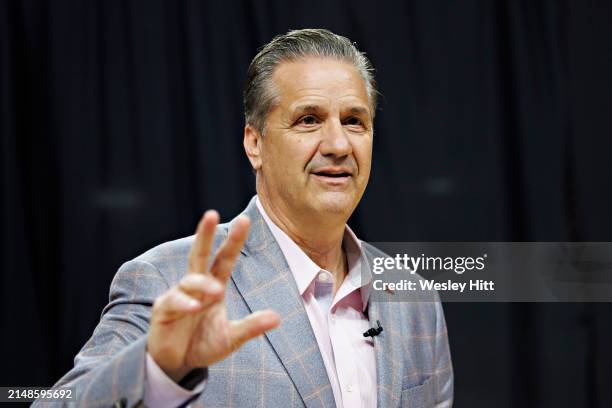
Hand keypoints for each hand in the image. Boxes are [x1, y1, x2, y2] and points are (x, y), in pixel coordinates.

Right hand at [147, 210, 280, 381]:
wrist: (176, 363)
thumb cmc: (203, 343)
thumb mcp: (231, 337)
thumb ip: (251, 327)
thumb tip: (278, 318)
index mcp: (214, 286)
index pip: (224, 258)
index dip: (233, 240)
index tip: (244, 220)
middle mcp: (196, 286)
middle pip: (199, 254)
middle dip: (204, 234)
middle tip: (210, 213)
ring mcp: (178, 296)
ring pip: (189, 280)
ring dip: (202, 284)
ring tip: (215, 292)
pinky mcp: (163, 310)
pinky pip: (173, 302)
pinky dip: (184, 303)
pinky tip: (194, 307)